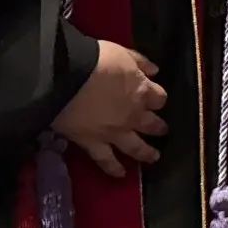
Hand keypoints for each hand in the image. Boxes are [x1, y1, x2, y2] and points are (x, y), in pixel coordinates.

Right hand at [52, 40, 167, 177]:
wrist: (66, 77)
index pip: (159, 98)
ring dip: (146, 153)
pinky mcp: (94, 143)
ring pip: (136, 147)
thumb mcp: (122, 52)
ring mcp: (115, 132)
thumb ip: (140, 62)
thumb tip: (155, 71)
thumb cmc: (94, 59)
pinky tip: (120, 174)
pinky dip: (113, 168)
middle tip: (161, 130)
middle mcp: (133, 115)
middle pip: (151, 124)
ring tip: (153, 157)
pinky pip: (106, 160)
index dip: (158, 99)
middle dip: (158, 126)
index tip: (157, 100)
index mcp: (141, 90)